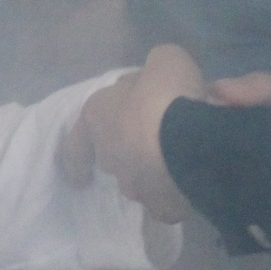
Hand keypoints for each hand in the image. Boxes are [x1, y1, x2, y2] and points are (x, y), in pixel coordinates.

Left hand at [65, 43, 205, 221]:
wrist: (195, 143)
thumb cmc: (166, 97)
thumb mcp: (163, 61)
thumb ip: (153, 71)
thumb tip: (153, 81)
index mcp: (98, 120)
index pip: (75, 145)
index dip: (77, 157)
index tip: (78, 174)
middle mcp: (111, 159)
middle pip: (114, 159)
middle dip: (131, 151)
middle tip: (158, 137)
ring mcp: (136, 187)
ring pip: (141, 180)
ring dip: (155, 170)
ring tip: (181, 157)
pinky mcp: (164, 208)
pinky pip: (167, 200)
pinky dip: (176, 191)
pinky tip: (192, 179)